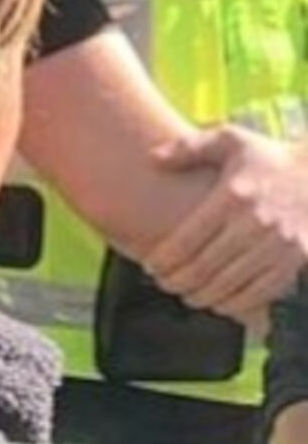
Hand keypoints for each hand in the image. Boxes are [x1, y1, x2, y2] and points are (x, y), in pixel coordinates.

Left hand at [142, 125, 307, 317]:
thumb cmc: (266, 157)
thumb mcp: (229, 139)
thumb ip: (189, 147)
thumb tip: (152, 158)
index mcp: (234, 195)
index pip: (191, 237)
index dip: (166, 257)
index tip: (150, 265)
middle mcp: (256, 223)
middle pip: (208, 265)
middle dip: (180, 280)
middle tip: (162, 284)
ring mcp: (278, 245)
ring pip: (232, 283)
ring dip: (205, 295)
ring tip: (185, 295)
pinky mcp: (295, 260)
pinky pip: (262, 291)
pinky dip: (238, 303)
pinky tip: (220, 304)